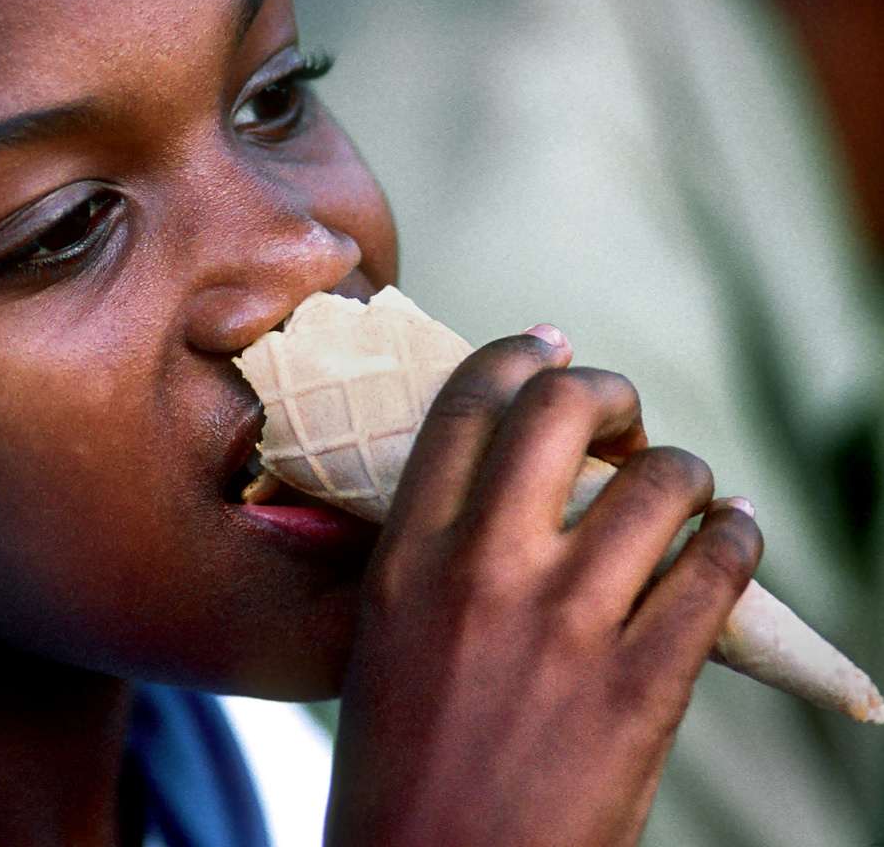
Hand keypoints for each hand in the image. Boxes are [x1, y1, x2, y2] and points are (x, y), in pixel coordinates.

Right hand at [325, 330, 761, 846]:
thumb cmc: (399, 775)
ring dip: (686, 472)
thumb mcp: (381, 646)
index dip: (520, 355)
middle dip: (608, 395)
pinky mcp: (642, 687)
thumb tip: (493, 501)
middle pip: (563, 411)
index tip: (553, 346)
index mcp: (405, 558)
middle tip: (621, 421)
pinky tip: (734, 538)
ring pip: (660, 483)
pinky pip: (717, 571)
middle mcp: (483, 571)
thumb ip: (425, 564)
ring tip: (687, 495)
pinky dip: (738, 538)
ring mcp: (567, 626)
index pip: (468, 404)